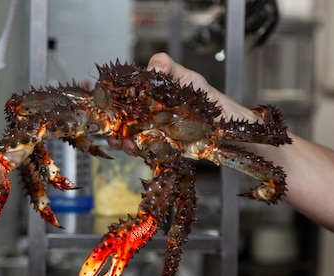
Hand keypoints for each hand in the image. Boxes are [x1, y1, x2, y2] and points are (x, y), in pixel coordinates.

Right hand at [107, 53, 259, 154]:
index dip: (111, 100)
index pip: (124, 95)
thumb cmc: (209, 100)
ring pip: (131, 137)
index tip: (104, 104)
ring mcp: (156, 132)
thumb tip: (153, 65)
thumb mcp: (190, 80)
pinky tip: (137, 149)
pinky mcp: (164, 148)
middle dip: (112, 126)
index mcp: (151, 94)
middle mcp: (150, 113)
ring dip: (123, 141)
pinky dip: (139, 151)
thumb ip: (170, 69)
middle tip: (110, 131)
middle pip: (122, 120)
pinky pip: (146, 151)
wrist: (229, 127)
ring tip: (124, 143)